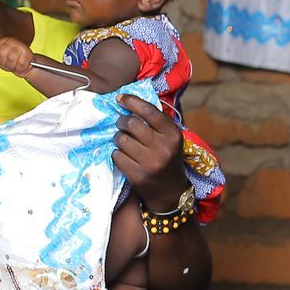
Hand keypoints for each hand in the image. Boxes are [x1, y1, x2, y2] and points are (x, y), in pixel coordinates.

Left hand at [0, 38, 36, 76]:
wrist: (28, 64)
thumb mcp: (1, 57)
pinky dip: (20, 68)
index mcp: (3, 41)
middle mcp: (12, 42)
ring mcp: (21, 46)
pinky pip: (21, 64)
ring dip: (11, 66)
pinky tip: (20, 66)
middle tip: (6, 65)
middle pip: (2, 54)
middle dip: (3, 63)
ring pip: (11, 59)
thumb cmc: (12, 61)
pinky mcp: (28, 54)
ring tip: (13, 65)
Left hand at [113, 95, 190, 209]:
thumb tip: (127, 101)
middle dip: (122, 122)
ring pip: (121, 139)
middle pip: (130, 124)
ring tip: (125, 143)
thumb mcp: (169, 138)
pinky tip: (124, 156)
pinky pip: (116, 156)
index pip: (149, 111)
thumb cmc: (167, 157)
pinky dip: (117, 154)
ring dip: (118, 139)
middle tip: (123, 125)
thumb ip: (155, 121)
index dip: (132, 101)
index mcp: (173, 135)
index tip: (120, 99)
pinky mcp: (137, 175)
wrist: (170, 190)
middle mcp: (163, 148)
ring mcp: (150, 163)